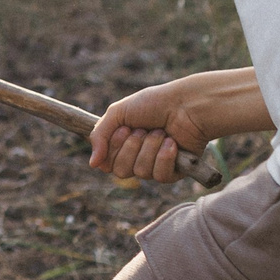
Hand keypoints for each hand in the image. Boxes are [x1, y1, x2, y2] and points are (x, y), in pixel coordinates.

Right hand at [89, 80, 214, 184]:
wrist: (186, 105)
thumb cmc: (154, 104)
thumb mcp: (118, 113)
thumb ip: (99, 136)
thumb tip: (93, 164)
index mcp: (122, 144)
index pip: (107, 163)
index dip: (113, 148)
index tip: (124, 129)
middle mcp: (137, 157)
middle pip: (120, 171)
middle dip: (131, 147)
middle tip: (143, 129)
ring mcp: (155, 166)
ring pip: (141, 172)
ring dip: (150, 148)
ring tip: (161, 132)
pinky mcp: (174, 172)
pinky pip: (159, 176)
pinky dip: (164, 156)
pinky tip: (172, 143)